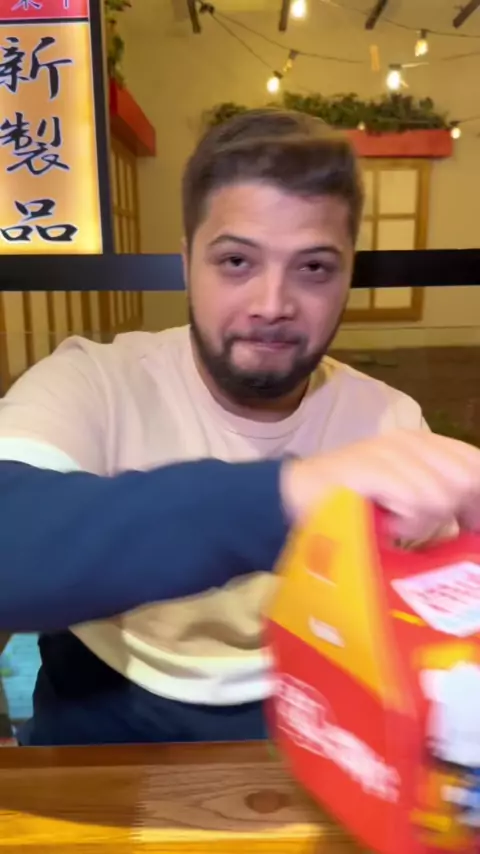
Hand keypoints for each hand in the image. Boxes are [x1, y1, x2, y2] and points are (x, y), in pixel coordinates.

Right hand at [280, 430, 479, 542]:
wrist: (297, 498)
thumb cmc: (353, 504)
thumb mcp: (404, 496)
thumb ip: (440, 497)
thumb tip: (473, 518)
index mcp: (423, 442)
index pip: (474, 462)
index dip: (476, 497)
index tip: (466, 524)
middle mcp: (411, 440)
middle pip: (468, 478)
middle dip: (455, 512)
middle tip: (423, 527)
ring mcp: (391, 451)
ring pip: (444, 494)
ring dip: (424, 523)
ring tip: (396, 526)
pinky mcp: (374, 466)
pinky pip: (418, 503)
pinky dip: (406, 525)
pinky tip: (386, 525)